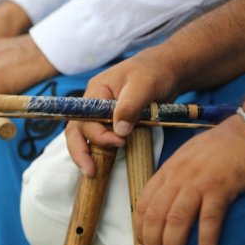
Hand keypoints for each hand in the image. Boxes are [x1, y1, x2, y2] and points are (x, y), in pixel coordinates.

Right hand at [65, 48, 182, 176]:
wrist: (167, 70)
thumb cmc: (154, 72)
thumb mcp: (144, 85)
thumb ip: (130, 106)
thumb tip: (120, 131)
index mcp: (96, 91)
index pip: (86, 117)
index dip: (99, 134)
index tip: (120, 141)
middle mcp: (93, 103)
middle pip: (77, 129)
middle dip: (80, 151)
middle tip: (90, 172)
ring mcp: (101, 114)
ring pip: (84, 136)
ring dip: (85, 154)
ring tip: (92, 173)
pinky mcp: (112, 122)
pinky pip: (98, 138)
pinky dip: (98, 151)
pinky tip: (102, 165)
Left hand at [133, 116, 244, 244]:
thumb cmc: (223, 146)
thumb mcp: (189, 158)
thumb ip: (176, 178)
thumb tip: (167, 204)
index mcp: (168, 170)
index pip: (143, 204)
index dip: (140, 230)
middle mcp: (177, 176)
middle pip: (156, 217)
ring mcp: (198, 182)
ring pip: (176, 221)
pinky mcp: (221, 187)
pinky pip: (209, 220)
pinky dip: (205, 242)